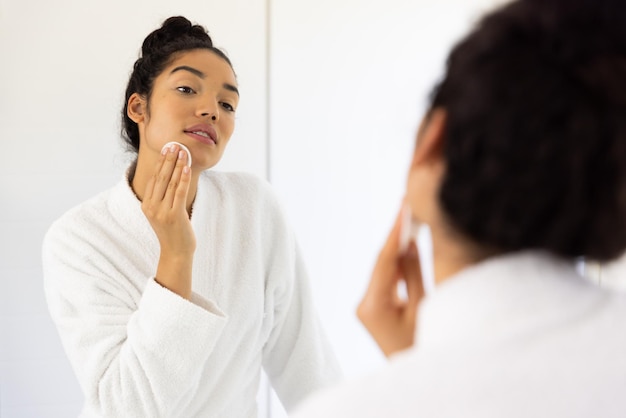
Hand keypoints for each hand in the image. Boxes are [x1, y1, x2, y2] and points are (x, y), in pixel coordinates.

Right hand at [141, 143, 195, 298]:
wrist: (176, 252)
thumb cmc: (173, 231)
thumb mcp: (162, 212)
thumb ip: (163, 197)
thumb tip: (170, 177)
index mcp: (146, 205)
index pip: (154, 178)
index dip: (161, 162)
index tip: (167, 149)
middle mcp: (151, 207)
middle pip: (161, 177)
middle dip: (169, 159)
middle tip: (175, 144)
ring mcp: (162, 211)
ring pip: (171, 183)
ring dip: (178, 165)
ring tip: (183, 152)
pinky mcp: (174, 215)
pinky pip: (179, 193)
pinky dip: (183, 178)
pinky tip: (187, 168)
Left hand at [357, 206, 424, 356]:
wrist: (413, 376)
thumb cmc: (422, 345)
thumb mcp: (423, 308)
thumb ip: (415, 274)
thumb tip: (411, 243)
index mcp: (372, 305)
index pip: (385, 261)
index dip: (395, 233)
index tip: (403, 209)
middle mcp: (363, 304)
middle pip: (382, 263)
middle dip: (397, 237)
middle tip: (409, 208)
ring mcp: (366, 307)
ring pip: (384, 270)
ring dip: (398, 250)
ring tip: (412, 222)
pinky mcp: (373, 309)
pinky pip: (386, 280)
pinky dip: (398, 266)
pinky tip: (410, 249)